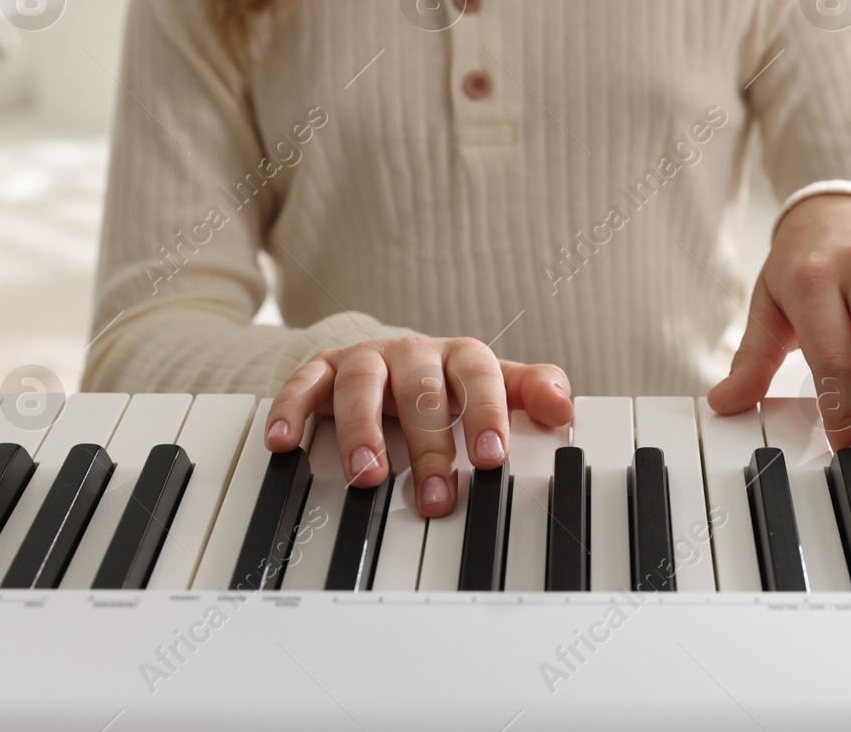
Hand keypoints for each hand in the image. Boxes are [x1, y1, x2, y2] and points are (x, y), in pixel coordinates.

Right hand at [265, 337, 572, 516]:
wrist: (391, 359)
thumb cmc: (449, 385)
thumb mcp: (495, 387)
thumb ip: (531, 394)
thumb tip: (566, 408)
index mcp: (459, 357)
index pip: (478, 375)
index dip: (486, 412)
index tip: (491, 456)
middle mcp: (412, 354)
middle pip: (421, 390)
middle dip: (430, 445)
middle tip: (436, 496)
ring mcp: (365, 361)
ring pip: (362, 384)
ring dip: (363, 429)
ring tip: (367, 476)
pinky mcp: (322, 371)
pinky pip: (303, 384)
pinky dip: (291, 410)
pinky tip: (284, 442)